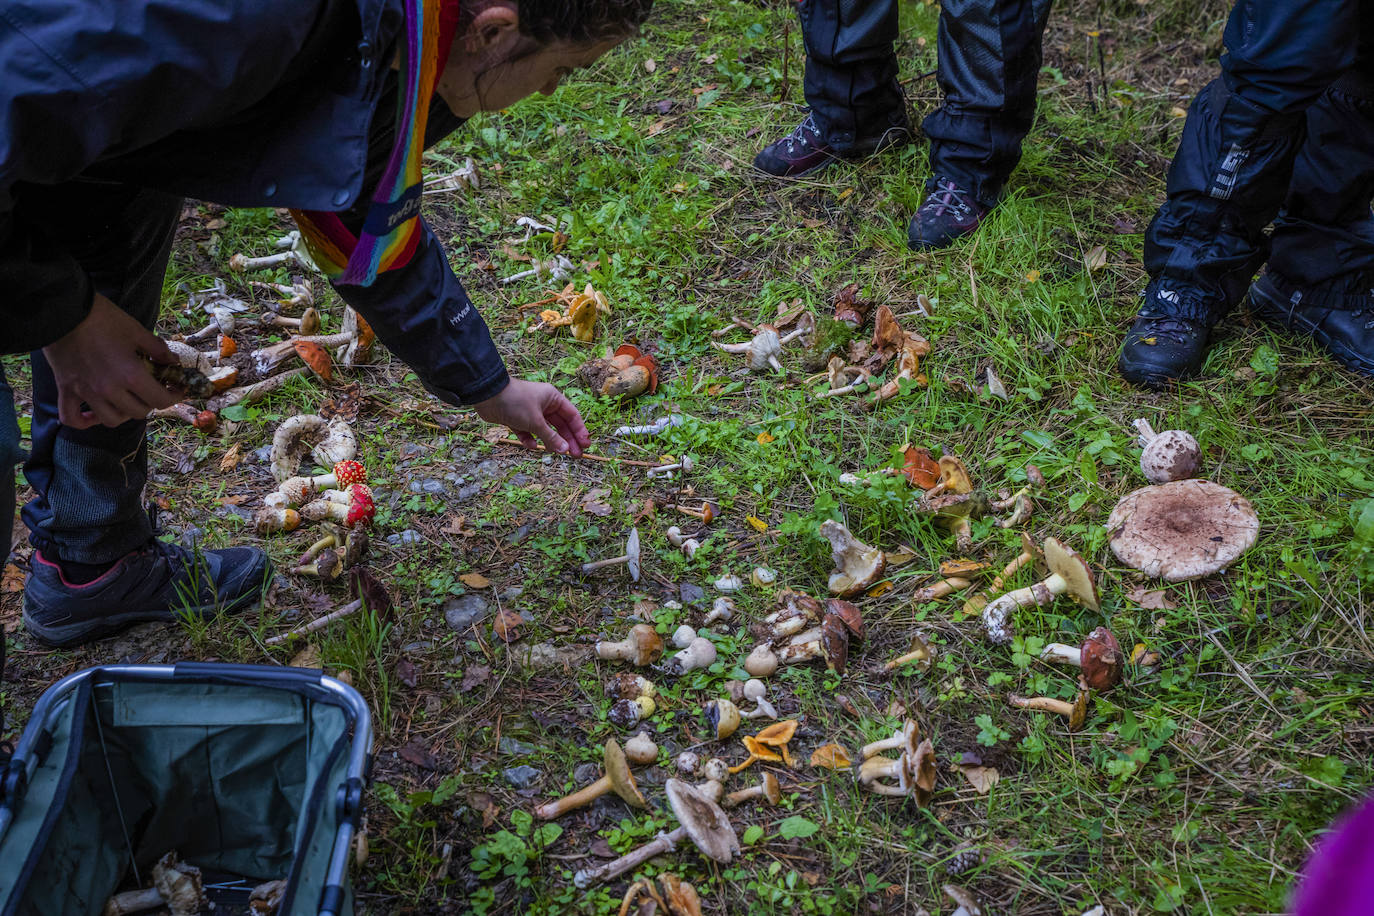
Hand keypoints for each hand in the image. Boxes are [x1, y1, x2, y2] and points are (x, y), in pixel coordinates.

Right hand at [41, 293, 179, 428]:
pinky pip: (73, 418)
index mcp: (130, 375)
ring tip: (127, 400)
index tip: (177, 389)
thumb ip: (158, 349)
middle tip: (152, 390)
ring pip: (110, 420)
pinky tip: (93, 413)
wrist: (62, 311)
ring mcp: (86, 393)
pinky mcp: (66, 390)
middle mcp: (109, 390)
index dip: (174, 396)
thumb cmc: (101, 318)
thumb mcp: (136, 330)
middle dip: (150, 403)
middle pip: (138, 412)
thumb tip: (173, 361)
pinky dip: (85, 420)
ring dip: (123, 413)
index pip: (160, 400)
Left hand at [473, 378, 590, 456]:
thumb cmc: (515, 402)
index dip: (580, 431)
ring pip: (544, 429)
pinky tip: (531, 446)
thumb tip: (565, 450)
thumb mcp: (536, 422)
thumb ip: (551, 437)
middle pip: (560, 425)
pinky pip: (528, 432)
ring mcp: (530, 411)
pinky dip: (530, 439)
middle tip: (576, 456)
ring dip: (550, 441)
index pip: (572, 416)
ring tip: (556, 453)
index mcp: (553, 398)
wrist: (487, 396)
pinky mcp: (517, 418)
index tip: (585, 446)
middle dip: (567, 440)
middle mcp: (543, 404)